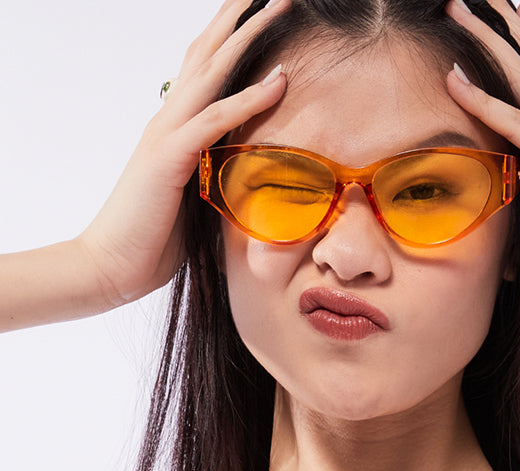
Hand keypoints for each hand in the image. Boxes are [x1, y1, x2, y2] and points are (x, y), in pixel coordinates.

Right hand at [77, 0, 290, 308]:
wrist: (110, 267)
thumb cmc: (153, 243)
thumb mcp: (192, 203)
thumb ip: (213, 178)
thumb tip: (244, 178)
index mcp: (174, 129)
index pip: (206, 71)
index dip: (233, 38)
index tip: (262, 12)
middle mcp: (168, 121)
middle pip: (208, 53)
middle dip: (241, 16)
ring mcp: (166, 135)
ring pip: (212, 70)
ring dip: (249, 35)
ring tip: (280, 3)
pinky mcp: (169, 158)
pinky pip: (216, 119)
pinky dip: (250, 97)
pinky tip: (281, 78)